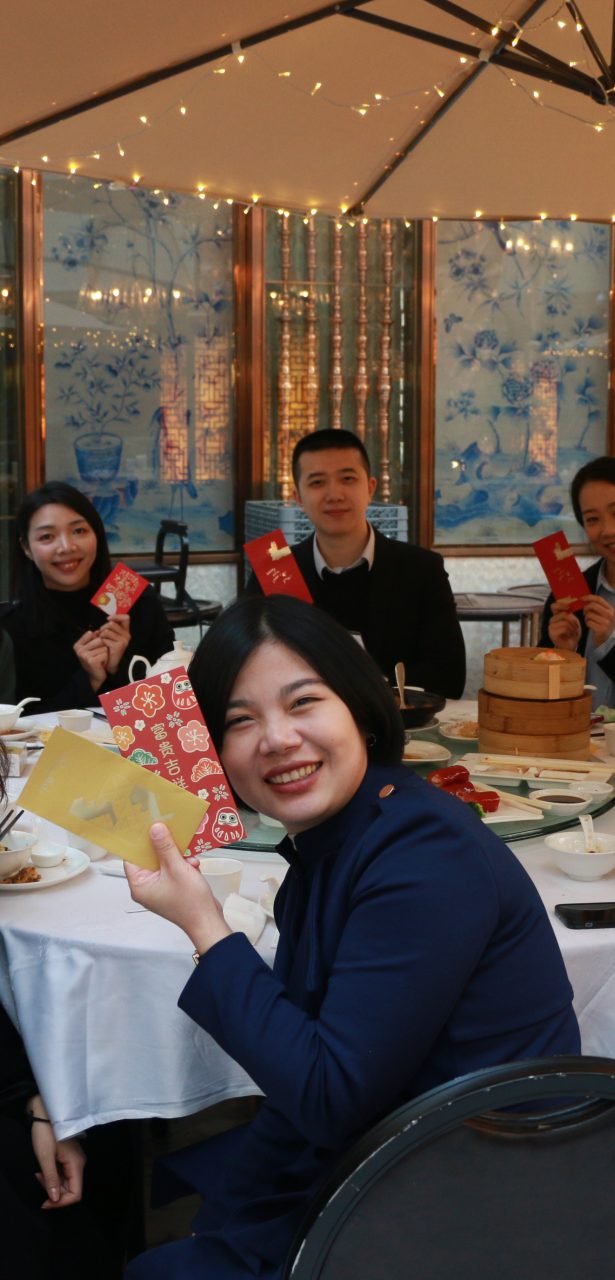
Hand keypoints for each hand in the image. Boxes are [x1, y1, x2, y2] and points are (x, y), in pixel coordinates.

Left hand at [28, 1095, 85, 1208]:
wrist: (45, 1112)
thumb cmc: (45, 1134)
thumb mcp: (45, 1158)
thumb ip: (51, 1180)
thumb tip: (55, 1200)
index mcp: (77, 1164)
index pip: (76, 1194)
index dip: (61, 1203)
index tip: (44, 1202)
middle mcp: (79, 1163)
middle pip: (70, 1189)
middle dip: (53, 1191)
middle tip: (38, 1180)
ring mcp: (75, 1160)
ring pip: (66, 1182)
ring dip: (51, 1183)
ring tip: (38, 1173)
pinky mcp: (69, 1157)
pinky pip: (63, 1174)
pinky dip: (52, 1176)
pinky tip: (43, 1169)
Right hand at [73, 629, 108, 690]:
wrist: (95, 676)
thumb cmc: (95, 660)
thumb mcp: (92, 647)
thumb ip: (94, 638)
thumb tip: (98, 631)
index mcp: (77, 645)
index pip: (91, 633)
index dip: (97, 640)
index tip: (95, 649)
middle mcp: (79, 650)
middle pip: (99, 639)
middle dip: (102, 647)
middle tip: (99, 655)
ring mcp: (84, 655)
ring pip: (103, 646)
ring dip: (105, 653)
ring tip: (100, 659)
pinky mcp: (91, 661)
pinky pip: (105, 654)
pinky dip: (106, 658)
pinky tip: (102, 663)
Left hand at [99, 614, 130, 673]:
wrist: (112, 664)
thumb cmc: (110, 649)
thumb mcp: (112, 637)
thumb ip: (111, 628)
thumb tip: (108, 618)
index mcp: (126, 631)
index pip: (126, 618)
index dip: (116, 616)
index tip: (108, 619)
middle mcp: (126, 635)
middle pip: (111, 624)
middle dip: (103, 628)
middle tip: (101, 635)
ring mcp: (123, 640)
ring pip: (106, 631)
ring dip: (101, 636)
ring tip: (102, 641)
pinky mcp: (118, 646)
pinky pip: (105, 639)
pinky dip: (101, 642)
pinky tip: (103, 647)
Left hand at [124, 823, 230, 955]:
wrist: (208, 921)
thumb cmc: (190, 901)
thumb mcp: (177, 868)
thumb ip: (164, 847)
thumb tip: (154, 828)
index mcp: (139, 885)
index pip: (132, 857)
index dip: (139, 840)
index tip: (146, 824)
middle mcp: (146, 887)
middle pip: (149, 857)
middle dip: (164, 847)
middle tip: (171, 832)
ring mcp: (159, 888)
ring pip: (163, 861)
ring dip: (177, 857)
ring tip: (188, 859)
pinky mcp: (172, 888)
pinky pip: (173, 869)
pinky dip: (183, 865)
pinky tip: (193, 865)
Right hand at [547, 600, 581, 650]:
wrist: (571, 646)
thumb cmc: (572, 634)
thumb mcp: (573, 621)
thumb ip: (569, 614)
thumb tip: (568, 605)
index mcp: (556, 616)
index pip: (554, 606)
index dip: (561, 604)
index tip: (569, 607)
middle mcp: (552, 621)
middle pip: (563, 614)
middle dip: (572, 620)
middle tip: (576, 626)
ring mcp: (551, 627)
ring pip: (565, 621)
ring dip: (572, 627)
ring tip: (573, 632)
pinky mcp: (552, 633)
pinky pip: (564, 628)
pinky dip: (570, 631)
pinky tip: (570, 635)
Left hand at [581, 594, 614, 647]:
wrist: (606, 639)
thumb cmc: (602, 625)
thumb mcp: (604, 614)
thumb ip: (598, 606)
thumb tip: (585, 598)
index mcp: (611, 609)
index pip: (599, 599)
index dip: (588, 597)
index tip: (581, 598)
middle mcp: (610, 615)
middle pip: (593, 605)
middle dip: (586, 608)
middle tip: (585, 612)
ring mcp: (606, 622)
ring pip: (589, 614)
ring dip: (586, 618)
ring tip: (590, 621)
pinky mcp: (601, 629)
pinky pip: (588, 622)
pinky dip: (587, 624)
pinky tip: (590, 626)